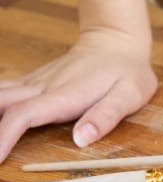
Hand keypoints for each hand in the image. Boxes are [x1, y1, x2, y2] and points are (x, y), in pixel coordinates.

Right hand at [0, 26, 157, 162]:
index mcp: (63, 95)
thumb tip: (81, 139)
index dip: (3, 137)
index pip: (23, 115)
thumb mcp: (130, 94)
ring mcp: (32, 83)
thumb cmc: (127, 72)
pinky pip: (0, 91)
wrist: (116, 42)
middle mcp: (40, 88)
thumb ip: (107, 116)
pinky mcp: (29, 83)